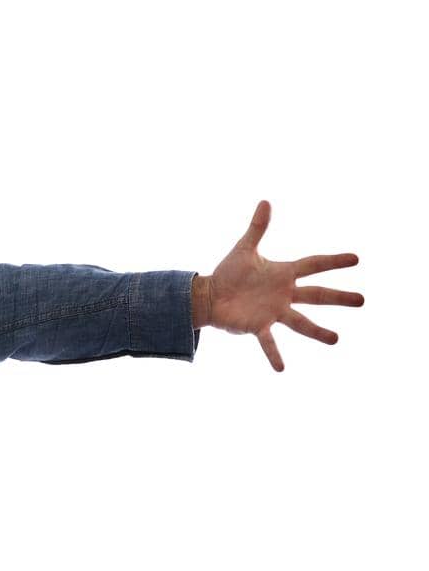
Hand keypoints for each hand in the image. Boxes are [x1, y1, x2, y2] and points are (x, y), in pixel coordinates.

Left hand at [202, 200, 363, 371]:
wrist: (208, 295)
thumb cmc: (228, 273)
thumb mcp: (244, 249)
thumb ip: (257, 228)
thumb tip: (266, 201)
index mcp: (284, 274)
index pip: (314, 265)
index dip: (333, 261)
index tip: (356, 259)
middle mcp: (284, 294)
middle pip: (317, 295)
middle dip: (339, 297)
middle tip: (363, 300)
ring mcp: (273, 312)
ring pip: (300, 323)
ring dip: (317, 332)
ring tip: (336, 339)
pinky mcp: (258, 326)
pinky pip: (268, 342)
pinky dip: (274, 354)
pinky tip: (281, 369)